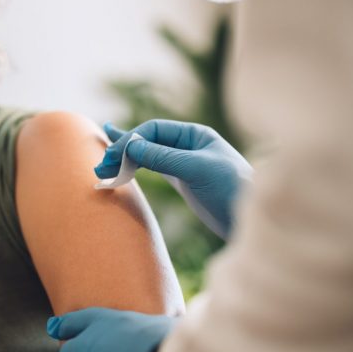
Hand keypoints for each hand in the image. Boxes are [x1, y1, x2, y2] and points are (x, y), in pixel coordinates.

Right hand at [95, 120, 251, 238]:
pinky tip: (120, 167)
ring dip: (125, 161)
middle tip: (100, 165)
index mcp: (195, 135)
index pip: (154, 130)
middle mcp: (188, 145)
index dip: (131, 141)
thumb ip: (163, 157)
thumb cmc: (232, 189)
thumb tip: (130, 145)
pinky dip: (135, 169)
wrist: (252, 221)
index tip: (113, 157)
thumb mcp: (196, 169)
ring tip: (102, 167)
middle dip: (123, 151)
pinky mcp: (182, 181)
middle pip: (147, 141)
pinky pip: (153, 169)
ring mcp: (184, 163)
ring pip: (147, 155)